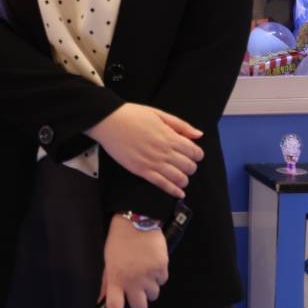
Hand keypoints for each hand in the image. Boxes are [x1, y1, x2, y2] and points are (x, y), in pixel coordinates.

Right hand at [87, 103, 202, 197]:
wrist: (109, 122)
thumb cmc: (132, 115)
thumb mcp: (159, 114)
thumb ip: (181, 125)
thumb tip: (199, 135)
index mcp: (170, 136)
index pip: (194, 152)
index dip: (197, 154)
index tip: (194, 154)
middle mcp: (164, 152)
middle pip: (189, 167)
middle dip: (191, 167)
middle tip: (186, 165)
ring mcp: (153, 163)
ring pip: (178, 178)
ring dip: (184, 180)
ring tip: (182, 177)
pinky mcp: (142, 171)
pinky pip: (162, 184)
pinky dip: (173, 191)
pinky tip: (179, 193)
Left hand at [99, 214, 169, 307]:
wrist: (137, 219)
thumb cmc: (119, 240)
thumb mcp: (108, 261)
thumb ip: (107, 283)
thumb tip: (103, 300)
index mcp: (115, 279)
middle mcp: (132, 280)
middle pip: (141, 307)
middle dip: (141, 302)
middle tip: (138, 289)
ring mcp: (148, 275)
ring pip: (154, 295)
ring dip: (150, 286)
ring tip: (144, 268)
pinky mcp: (161, 268)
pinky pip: (163, 280)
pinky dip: (159, 275)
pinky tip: (152, 261)